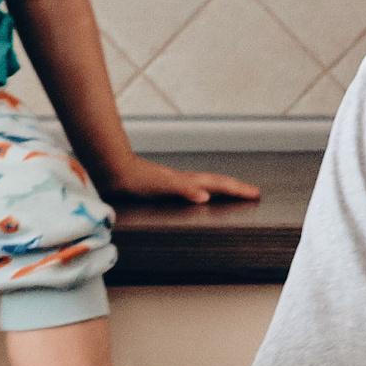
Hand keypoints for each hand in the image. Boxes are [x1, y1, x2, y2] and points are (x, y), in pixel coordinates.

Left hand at [94, 154, 260, 204]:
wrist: (110, 169)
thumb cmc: (132, 179)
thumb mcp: (160, 187)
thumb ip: (183, 190)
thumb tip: (205, 197)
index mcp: (186, 181)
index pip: (217, 185)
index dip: (236, 190)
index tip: (255, 194)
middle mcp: (182, 180)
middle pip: (215, 181)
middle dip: (235, 188)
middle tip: (253, 193)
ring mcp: (173, 182)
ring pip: (204, 184)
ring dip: (221, 189)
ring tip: (233, 193)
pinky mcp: (162, 186)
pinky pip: (190, 188)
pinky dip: (201, 192)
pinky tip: (198, 197)